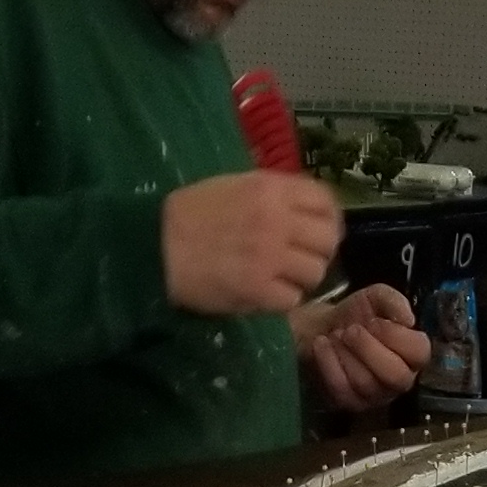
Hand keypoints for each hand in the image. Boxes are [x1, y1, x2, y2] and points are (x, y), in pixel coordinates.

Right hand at [161, 170, 340, 315]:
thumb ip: (271, 196)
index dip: (330, 219)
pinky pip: (292, 299)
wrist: (157, 245)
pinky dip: (283, 300)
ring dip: (302, 279)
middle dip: (319, 252)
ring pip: (315, 272)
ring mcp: (271, 256)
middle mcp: (278, 220)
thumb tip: (303, 213)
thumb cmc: (190, 213)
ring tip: (282, 280)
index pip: (325, 202)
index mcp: (272, 189)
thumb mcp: (234, 186)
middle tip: (301, 261)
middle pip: (327, 240)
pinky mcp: (259, 290)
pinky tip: (266, 294)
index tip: (322, 231)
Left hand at [295, 282, 431, 413]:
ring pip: (366, 382)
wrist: (322, 327)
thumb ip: (394, 301)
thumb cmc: (357, 315)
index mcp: (411, 354)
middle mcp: (399, 380)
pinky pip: (341, 388)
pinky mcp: (349, 403)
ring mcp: (374, 396)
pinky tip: (321, 344)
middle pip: (396, 376)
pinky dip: (328, 361)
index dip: (396, 336)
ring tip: (336, 334)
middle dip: (369, 348)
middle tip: (351, 330)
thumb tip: (407, 319)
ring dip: (346, 352)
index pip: (420, 353)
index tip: (374, 320)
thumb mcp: (376, 298)